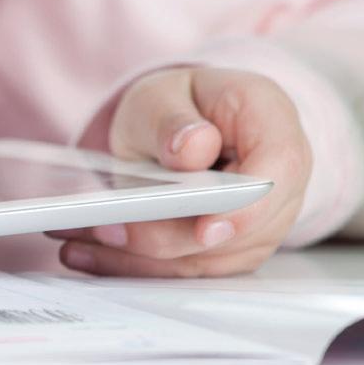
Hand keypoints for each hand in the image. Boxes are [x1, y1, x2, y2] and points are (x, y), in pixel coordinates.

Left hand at [51, 66, 311, 276]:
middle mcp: (280, 180)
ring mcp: (261, 222)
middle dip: (173, 238)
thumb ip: (172, 119)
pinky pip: (188, 269)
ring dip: (145, 258)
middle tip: (108, 230)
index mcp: (273, 123)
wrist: (182, 126)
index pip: (280, 170)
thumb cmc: (178, 106)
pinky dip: (137, 266)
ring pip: (212, 258)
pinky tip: (88, 255)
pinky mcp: (229, 251)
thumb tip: (191, 149)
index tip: (204, 229)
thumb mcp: (161, 94)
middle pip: (245, 228)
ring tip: (82, 243)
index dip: (247, 207)